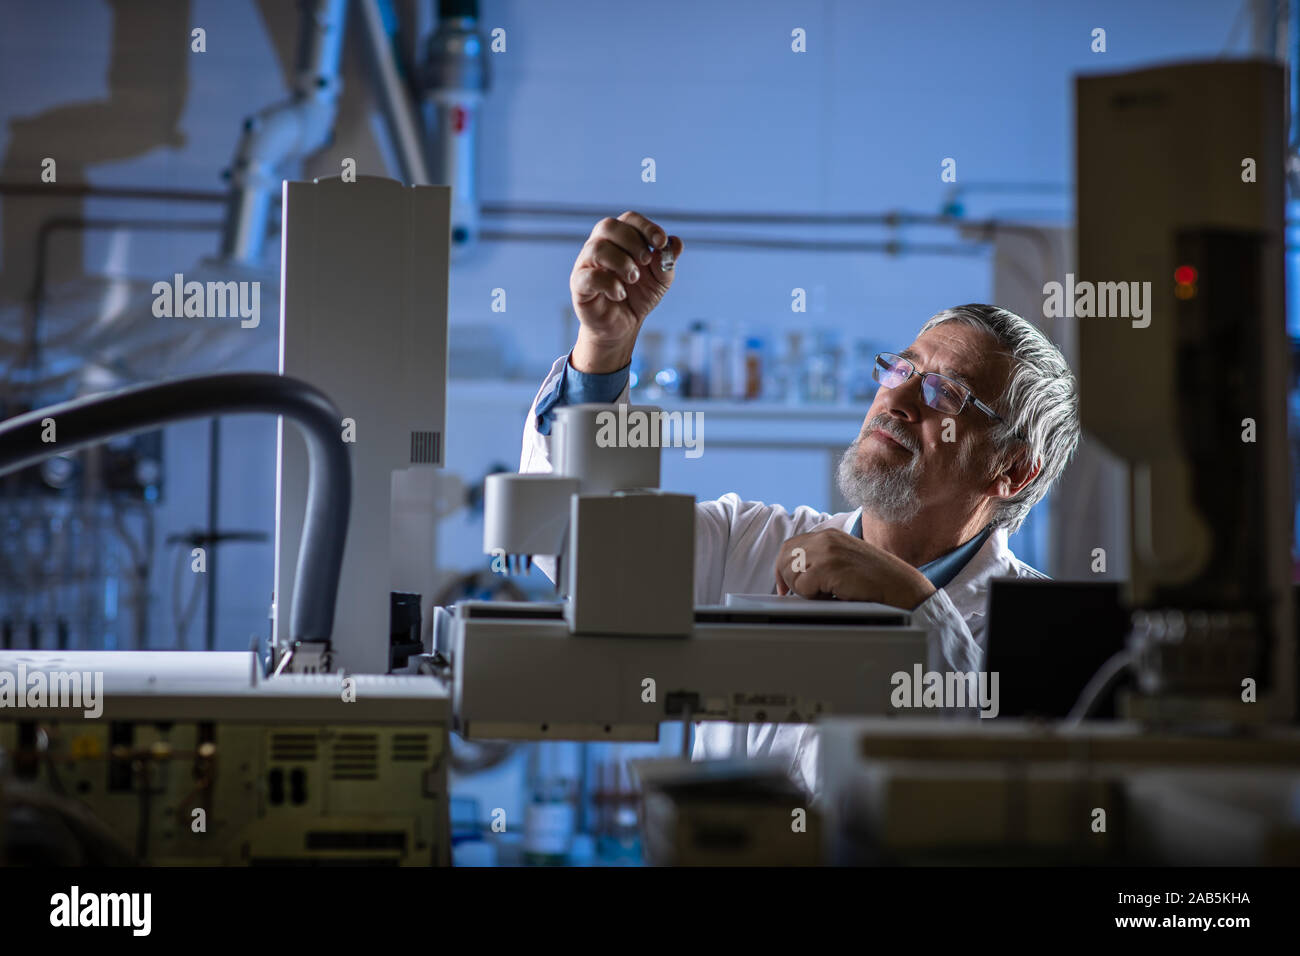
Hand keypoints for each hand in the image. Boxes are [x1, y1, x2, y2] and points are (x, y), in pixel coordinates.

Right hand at [569, 211, 681, 372]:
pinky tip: (620, 294)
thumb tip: (675, 242)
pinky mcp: (579, 285)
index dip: (646, 227)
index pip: (629, 219)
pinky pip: (590, 276)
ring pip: (597, 248)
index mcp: (619, 239)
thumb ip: (667, 261)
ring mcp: (586, 264)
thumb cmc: (638, 297)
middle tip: (646, 260)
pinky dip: (610, 284)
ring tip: (634, 279)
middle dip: (632, 241)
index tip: (660, 242)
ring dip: (622, 262)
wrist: (623, 326)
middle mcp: (599, 246)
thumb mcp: (660, 280)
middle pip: (608, 226)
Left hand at [774, 528, 936, 609]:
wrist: (900, 587)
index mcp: (828, 535)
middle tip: (801, 595)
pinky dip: (813, 597)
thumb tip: (794, 572)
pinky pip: (803, 588)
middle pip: (785, 558)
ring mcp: (827, 552)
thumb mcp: (846, 559)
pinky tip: (833, 595)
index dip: (783, 567)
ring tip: (825, 593)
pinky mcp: (829, 568)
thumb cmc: (875, 580)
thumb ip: (822, 559)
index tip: (785, 586)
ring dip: (803, 590)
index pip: (790, 546)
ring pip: (792, 574)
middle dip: (788, 580)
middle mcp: (825, 539)